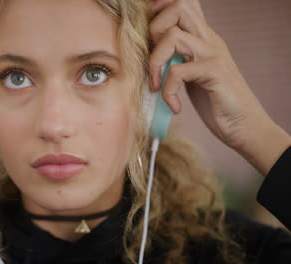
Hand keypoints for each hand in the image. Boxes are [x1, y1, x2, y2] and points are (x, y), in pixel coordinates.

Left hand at [148, 0, 290, 174]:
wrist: (245, 126)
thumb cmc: (216, 103)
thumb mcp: (194, 75)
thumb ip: (178, 59)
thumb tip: (149, 55)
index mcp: (204, 38)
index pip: (185, 5)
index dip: (163, 8)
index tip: (149, 34)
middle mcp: (209, 40)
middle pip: (181, 7)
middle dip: (155, 28)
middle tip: (154, 57)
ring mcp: (213, 55)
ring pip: (173, 36)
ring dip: (155, 62)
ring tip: (156, 85)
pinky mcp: (214, 74)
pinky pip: (178, 72)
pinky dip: (168, 91)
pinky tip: (174, 106)